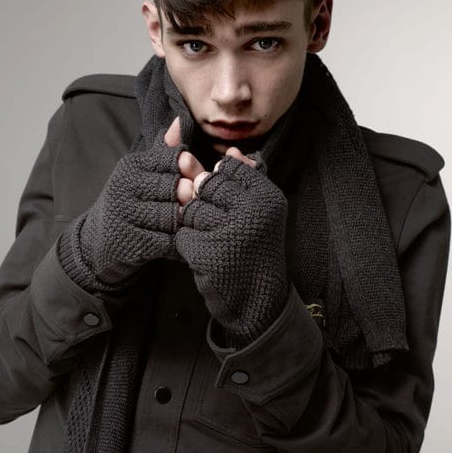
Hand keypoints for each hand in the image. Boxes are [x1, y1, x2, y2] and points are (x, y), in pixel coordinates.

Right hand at [59, 117, 184, 288]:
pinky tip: (177, 242)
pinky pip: (168, 240)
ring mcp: (126, 215)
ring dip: (185, 223)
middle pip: (176, 188)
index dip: (189, 172)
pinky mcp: (131, 242)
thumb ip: (163, 152)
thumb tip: (180, 121)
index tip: (192, 182)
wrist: (97, 242)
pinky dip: (177, 243)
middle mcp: (125, 187)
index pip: (173, 161)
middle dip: (191, 199)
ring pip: (174, 215)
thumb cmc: (129, 201)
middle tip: (195, 207)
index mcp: (131, 166)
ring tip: (190, 224)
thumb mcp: (141, 173)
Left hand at [175, 155, 287, 346]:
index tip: (229, 204)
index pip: (229, 168)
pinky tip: (207, 256)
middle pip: (207, 185)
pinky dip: (189, 246)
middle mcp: (253, 211)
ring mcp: (231, 233)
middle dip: (205, 203)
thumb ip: (244, 180)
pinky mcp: (209, 254)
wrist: (259, 302)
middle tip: (223, 226)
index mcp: (268, 196)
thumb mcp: (259, 213)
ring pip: (192, 209)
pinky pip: (183, 234)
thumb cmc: (255, 251)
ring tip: (216, 241)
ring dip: (196, 225)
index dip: (221, 184)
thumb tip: (231, 150)